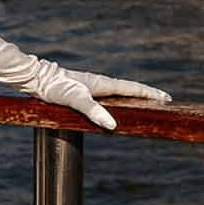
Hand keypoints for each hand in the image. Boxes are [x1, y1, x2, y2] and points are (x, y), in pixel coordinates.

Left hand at [33, 62, 173, 132]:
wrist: (36, 79)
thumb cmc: (56, 88)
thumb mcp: (76, 100)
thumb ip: (93, 112)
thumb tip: (113, 125)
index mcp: (103, 84)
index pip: (133, 88)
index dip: (149, 94)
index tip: (166, 98)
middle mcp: (99, 83)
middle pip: (128, 89)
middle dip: (145, 95)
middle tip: (161, 101)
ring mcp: (90, 86)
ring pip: (117, 92)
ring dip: (131, 97)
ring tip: (142, 104)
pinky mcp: (81, 90)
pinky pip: (105, 96)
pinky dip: (115, 100)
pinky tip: (111, 105)